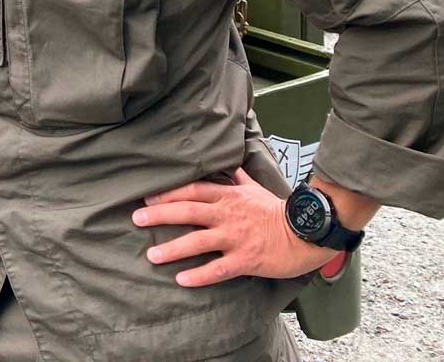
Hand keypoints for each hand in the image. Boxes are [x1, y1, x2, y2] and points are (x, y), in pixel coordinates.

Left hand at [133, 168, 336, 286]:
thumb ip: (239, 178)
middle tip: (137, 220)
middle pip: (188, 212)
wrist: (307, 232)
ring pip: (198, 242)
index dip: (168, 194)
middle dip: (160, 215)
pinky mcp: (246, 259)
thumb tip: (230, 164)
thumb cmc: (278, 211)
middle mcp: (227, 215)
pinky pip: (217, 269)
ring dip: (173, 249)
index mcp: (229, 196)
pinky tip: (181, 280)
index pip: (192, 191)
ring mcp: (236, 237)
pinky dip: (199, 275)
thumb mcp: (257, 189)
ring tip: (152, 255)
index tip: (147, 197)